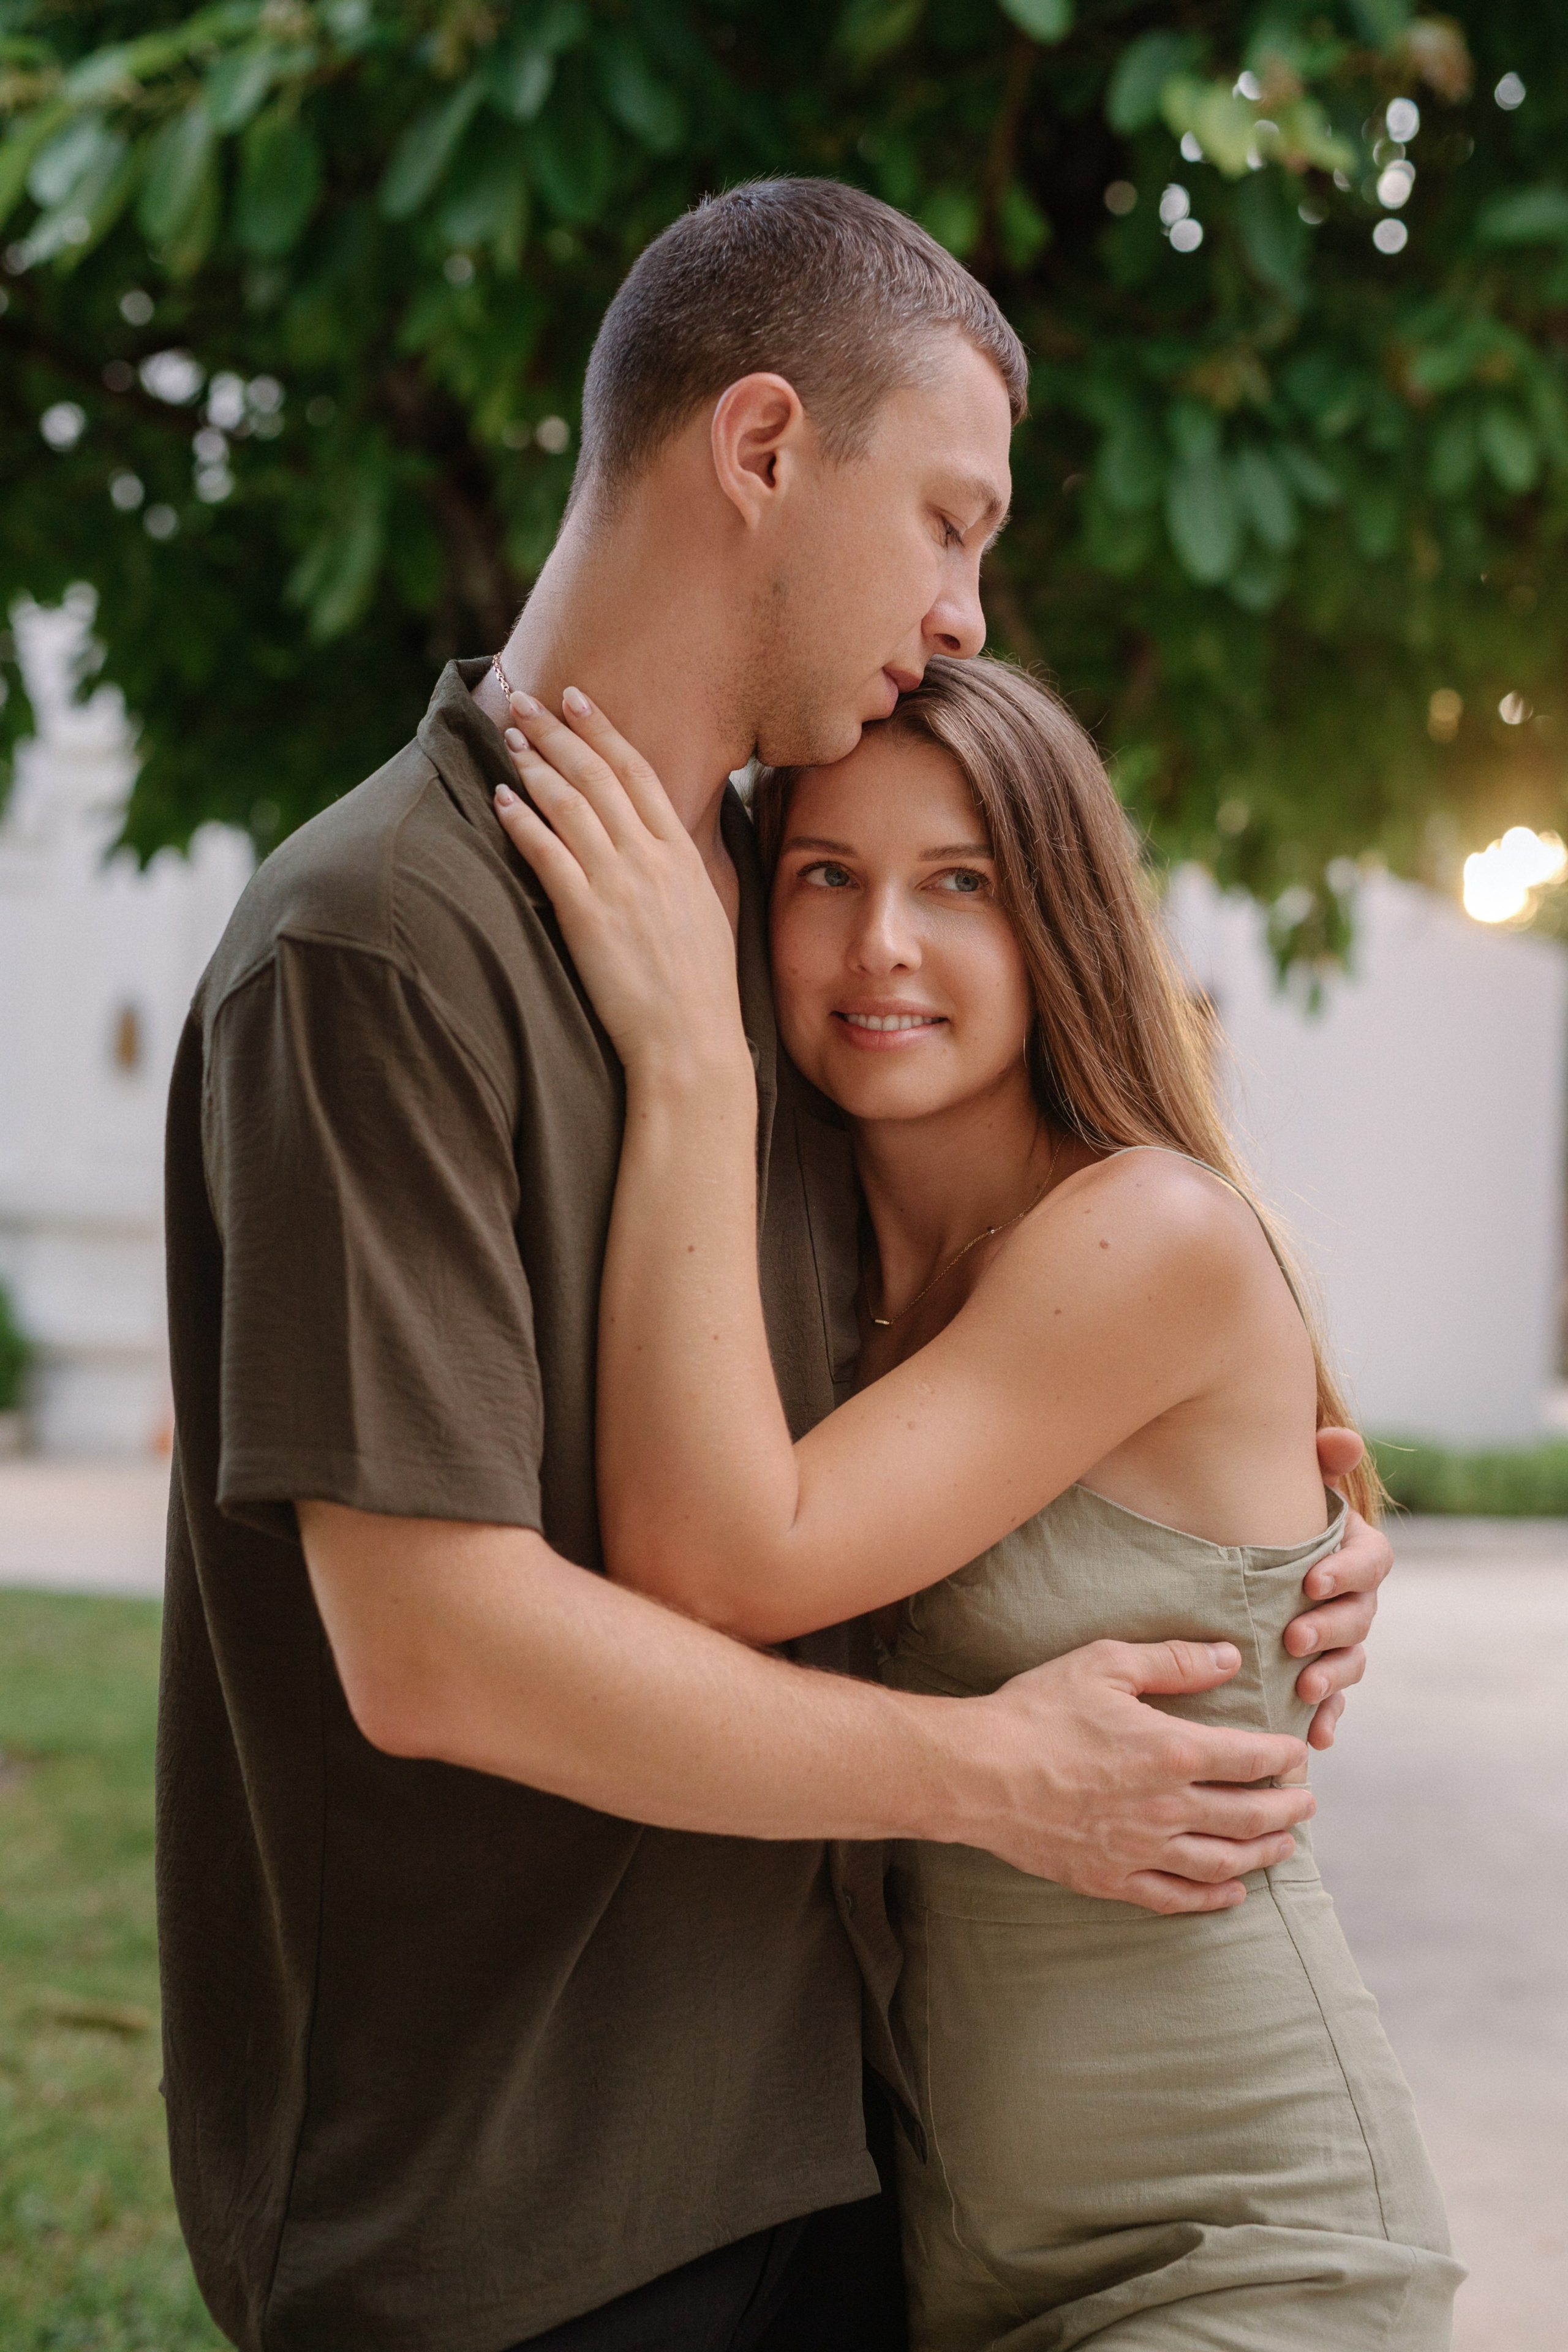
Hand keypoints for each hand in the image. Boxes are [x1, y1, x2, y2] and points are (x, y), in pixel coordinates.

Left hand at [493, 689, 748, 1081]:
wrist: (692, 1042)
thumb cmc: (701, 992)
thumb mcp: (708, 916)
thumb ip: (684, 874)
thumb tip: (670, 851)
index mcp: (683, 855)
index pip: (638, 773)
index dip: (603, 731)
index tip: (577, 700)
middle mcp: (651, 859)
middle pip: (598, 775)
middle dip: (558, 731)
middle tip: (526, 701)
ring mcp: (619, 884)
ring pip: (570, 805)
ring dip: (534, 764)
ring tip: (508, 738)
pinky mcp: (587, 915)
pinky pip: (547, 854)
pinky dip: (522, 821)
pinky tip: (500, 799)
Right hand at [953, 1637, 1313, 1912]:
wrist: (977, 1773)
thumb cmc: (1037, 1711)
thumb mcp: (1105, 1665)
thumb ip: (1173, 1661)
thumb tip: (1229, 1656)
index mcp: (1171, 1751)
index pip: (1251, 1758)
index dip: (1283, 1757)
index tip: (1299, 1753)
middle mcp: (1166, 1807)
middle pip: (1248, 1816)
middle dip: (1287, 1809)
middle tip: (1306, 1803)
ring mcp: (1139, 1849)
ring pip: (1221, 1861)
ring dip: (1262, 1853)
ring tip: (1284, 1846)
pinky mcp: (1111, 1879)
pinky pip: (1175, 1897)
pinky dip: (1212, 1898)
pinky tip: (1233, 1892)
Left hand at [1282, 1428, 1391, 1752]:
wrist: (1231, 1564)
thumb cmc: (1264, 1512)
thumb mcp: (1286, 1482)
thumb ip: (1318, 1459)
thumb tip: (1344, 1439)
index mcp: (1353, 1551)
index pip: (1372, 1561)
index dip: (1348, 1572)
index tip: (1312, 1581)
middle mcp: (1355, 1598)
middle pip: (1360, 1617)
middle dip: (1331, 1630)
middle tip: (1293, 1640)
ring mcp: (1340, 1640)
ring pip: (1350, 1663)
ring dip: (1331, 1679)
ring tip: (1301, 1689)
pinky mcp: (1319, 1673)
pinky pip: (1332, 1702)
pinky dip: (1326, 1718)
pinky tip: (1314, 1736)